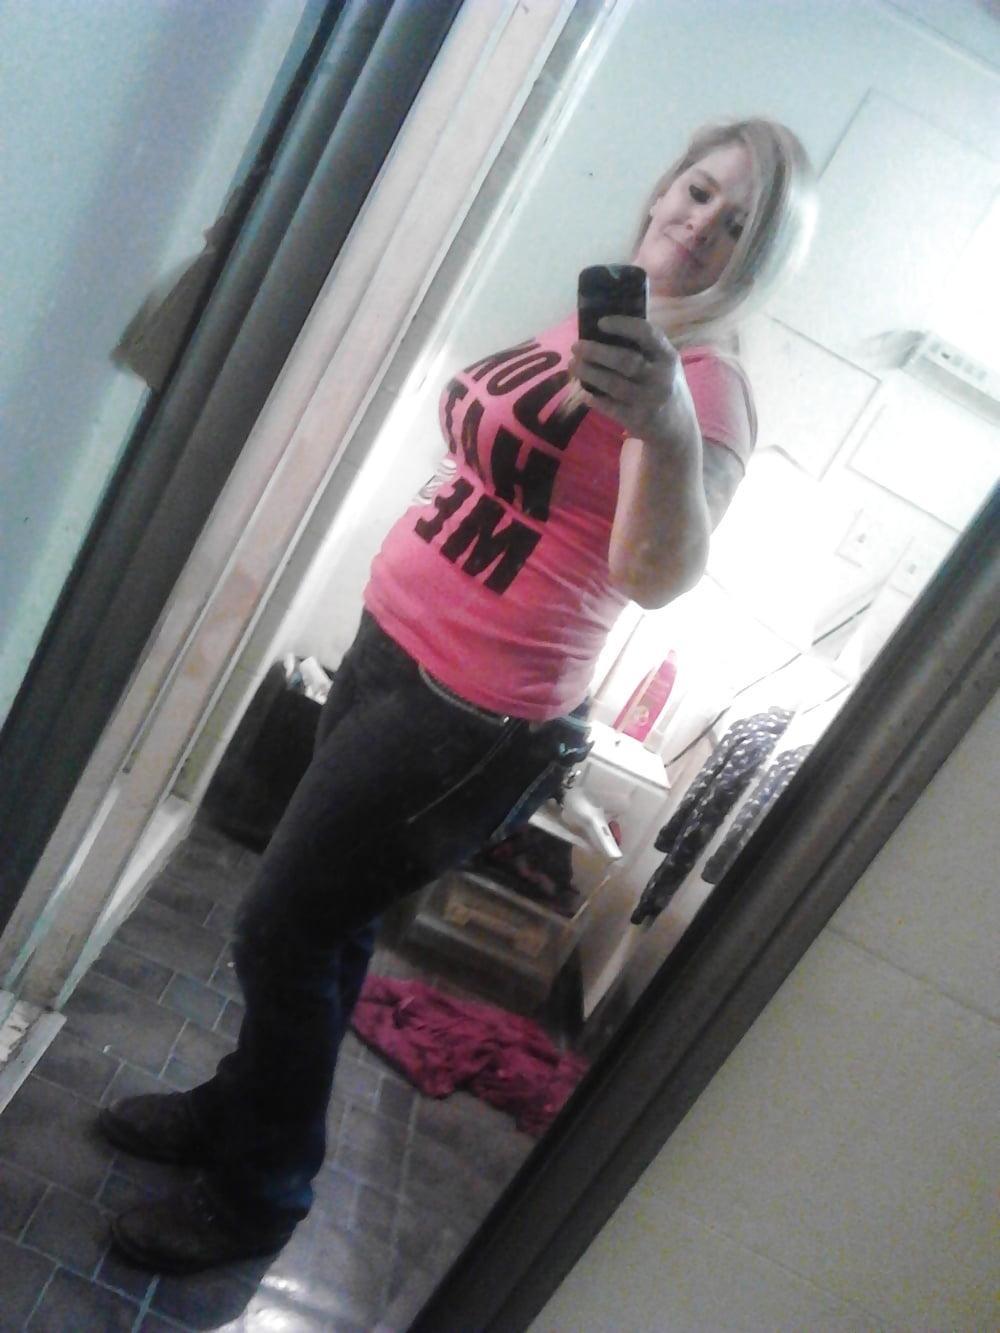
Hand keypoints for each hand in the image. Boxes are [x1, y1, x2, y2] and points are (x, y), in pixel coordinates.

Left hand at [568, 316, 689, 444]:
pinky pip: (610, 407)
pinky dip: (595, 399)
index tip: (601, 322)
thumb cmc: (665, 388)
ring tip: (574, 366)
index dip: (622, 325)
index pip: (646, 334)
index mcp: (668, 357)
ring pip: (613, 384)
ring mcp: (649, 400)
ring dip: (589, 373)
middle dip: (595, 351)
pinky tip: (585, 393)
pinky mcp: (638, 420)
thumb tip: (604, 332)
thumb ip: (645, 350)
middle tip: (576, 346)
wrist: (678, 430)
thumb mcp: (665, 365)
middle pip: (624, 360)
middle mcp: (660, 377)